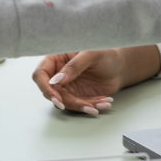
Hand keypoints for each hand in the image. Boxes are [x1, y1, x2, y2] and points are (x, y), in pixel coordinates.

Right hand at [31, 46, 160, 114]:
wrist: (119, 67)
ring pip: (65, 101)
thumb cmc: (105, 54)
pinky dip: (91, 105)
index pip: (41, 74)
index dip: (45, 87)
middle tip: (86, 105)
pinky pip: (78, 105)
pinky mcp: (77, 95)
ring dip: (82, 105)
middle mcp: (58, 74)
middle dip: (68, 101)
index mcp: (56, 59)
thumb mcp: (91, 55)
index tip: (57, 97)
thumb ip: (74, 66)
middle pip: (52, 92)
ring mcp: (67, 86)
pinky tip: (104, 102)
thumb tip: (57, 80)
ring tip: (101, 104)